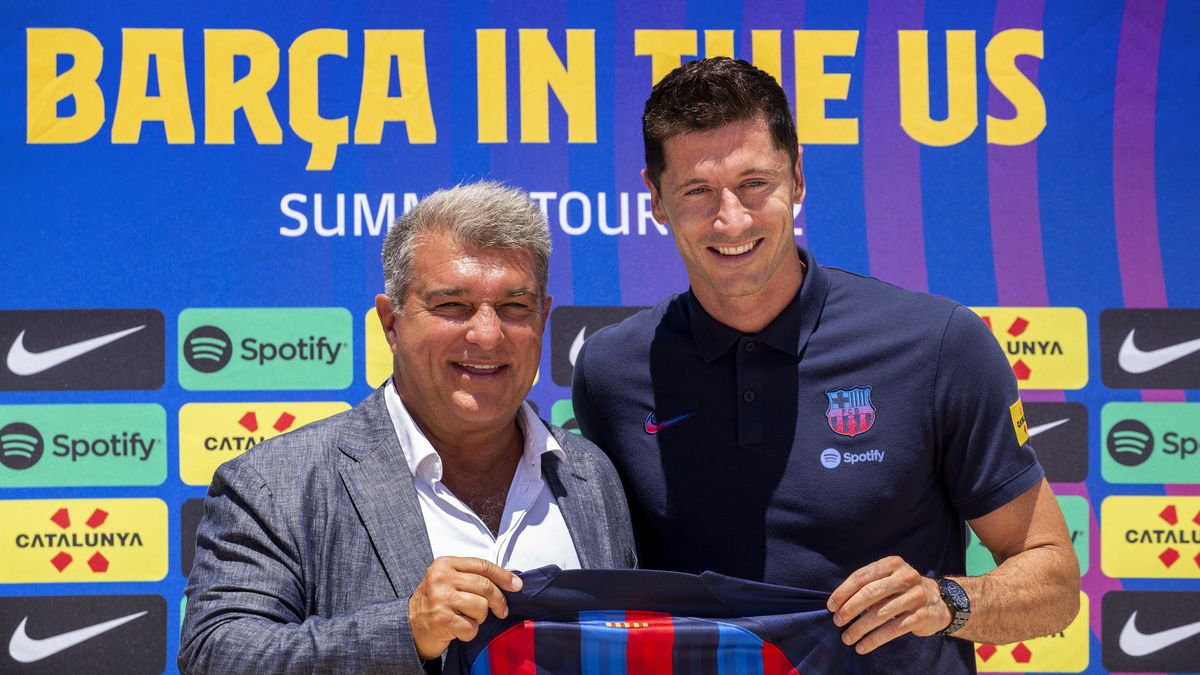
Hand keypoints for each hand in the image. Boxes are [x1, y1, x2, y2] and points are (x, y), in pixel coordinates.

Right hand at [408, 556, 523, 659]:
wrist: (408, 626)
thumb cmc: (434, 603)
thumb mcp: (449, 581)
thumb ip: (473, 576)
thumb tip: (509, 579)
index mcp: (445, 564)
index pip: (482, 565)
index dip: (503, 576)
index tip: (517, 585)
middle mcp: (441, 578)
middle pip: (485, 586)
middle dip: (499, 601)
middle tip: (502, 610)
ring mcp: (440, 598)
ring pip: (481, 607)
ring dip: (480, 618)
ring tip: (468, 619)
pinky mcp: (442, 619)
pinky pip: (471, 627)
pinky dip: (470, 633)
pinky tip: (459, 630)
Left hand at [826, 556, 951, 653]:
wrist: (940, 602)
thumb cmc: (903, 590)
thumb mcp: (889, 579)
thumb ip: (869, 585)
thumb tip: (839, 604)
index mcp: (892, 564)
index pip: (861, 577)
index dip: (843, 592)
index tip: (831, 606)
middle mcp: (905, 577)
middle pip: (869, 594)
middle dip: (849, 609)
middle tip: (837, 622)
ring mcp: (915, 597)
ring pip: (880, 614)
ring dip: (859, 628)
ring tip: (846, 638)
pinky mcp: (921, 616)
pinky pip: (892, 630)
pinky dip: (874, 640)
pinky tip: (862, 647)